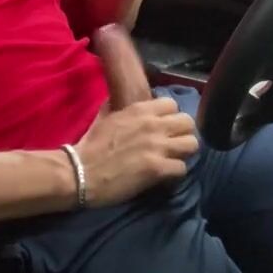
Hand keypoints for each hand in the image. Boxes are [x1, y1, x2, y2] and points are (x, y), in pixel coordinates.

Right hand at [76, 24, 197, 206]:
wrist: (80, 171)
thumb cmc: (91, 145)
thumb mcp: (105, 116)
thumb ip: (118, 106)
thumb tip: (118, 96)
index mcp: (140, 109)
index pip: (173, 104)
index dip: (170, 117)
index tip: (164, 127)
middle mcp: (153, 124)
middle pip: (188, 122)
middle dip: (182, 133)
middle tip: (173, 144)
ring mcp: (157, 147)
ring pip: (192, 144)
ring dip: (183, 153)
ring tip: (173, 159)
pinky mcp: (157, 169)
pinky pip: (182, 169)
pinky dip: (175, 174)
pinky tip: (165, 176)